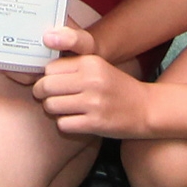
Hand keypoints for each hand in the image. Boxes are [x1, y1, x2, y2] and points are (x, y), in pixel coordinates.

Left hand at [33, 26, 152, 136]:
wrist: (146, 108)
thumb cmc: (117, 88)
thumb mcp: (98, 69)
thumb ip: (73, 67)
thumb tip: (40, 73)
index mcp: (90, 62)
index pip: (50, 68)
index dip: (45, 77)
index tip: (47, 83)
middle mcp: (91, 80)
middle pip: (46, 86)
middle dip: (41, 94)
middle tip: (45, 98)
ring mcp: (93, 102)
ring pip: (51, 106)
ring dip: (52, 110)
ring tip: (62, 110)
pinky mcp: (96, 123)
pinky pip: (63, 124)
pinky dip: (64, 124)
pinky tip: (74, 121)